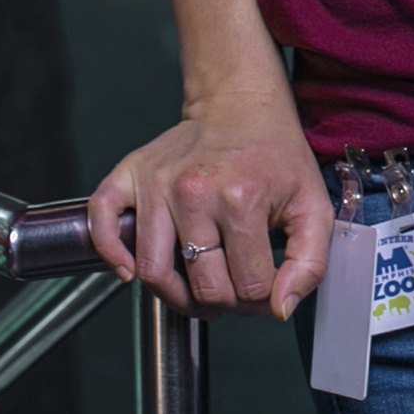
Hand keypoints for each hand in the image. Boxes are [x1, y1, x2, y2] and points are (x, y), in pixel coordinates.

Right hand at [88, 91, 330, 319]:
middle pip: (200, 286)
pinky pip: (101, 222)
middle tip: (233, 290)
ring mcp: (156, 184)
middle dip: (223, 302)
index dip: (262, 300)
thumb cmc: (275, 155)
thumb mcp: (312, 204)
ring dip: (175, 295)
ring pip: (152, 272)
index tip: (265, 289)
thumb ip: (310, 261)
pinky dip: (111, 254)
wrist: (240, 104)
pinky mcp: (129, 175)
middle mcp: (194, 192)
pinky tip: (132, 268)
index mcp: (242, 199)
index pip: (247, 287)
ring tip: (196, 288)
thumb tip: (281, 309)